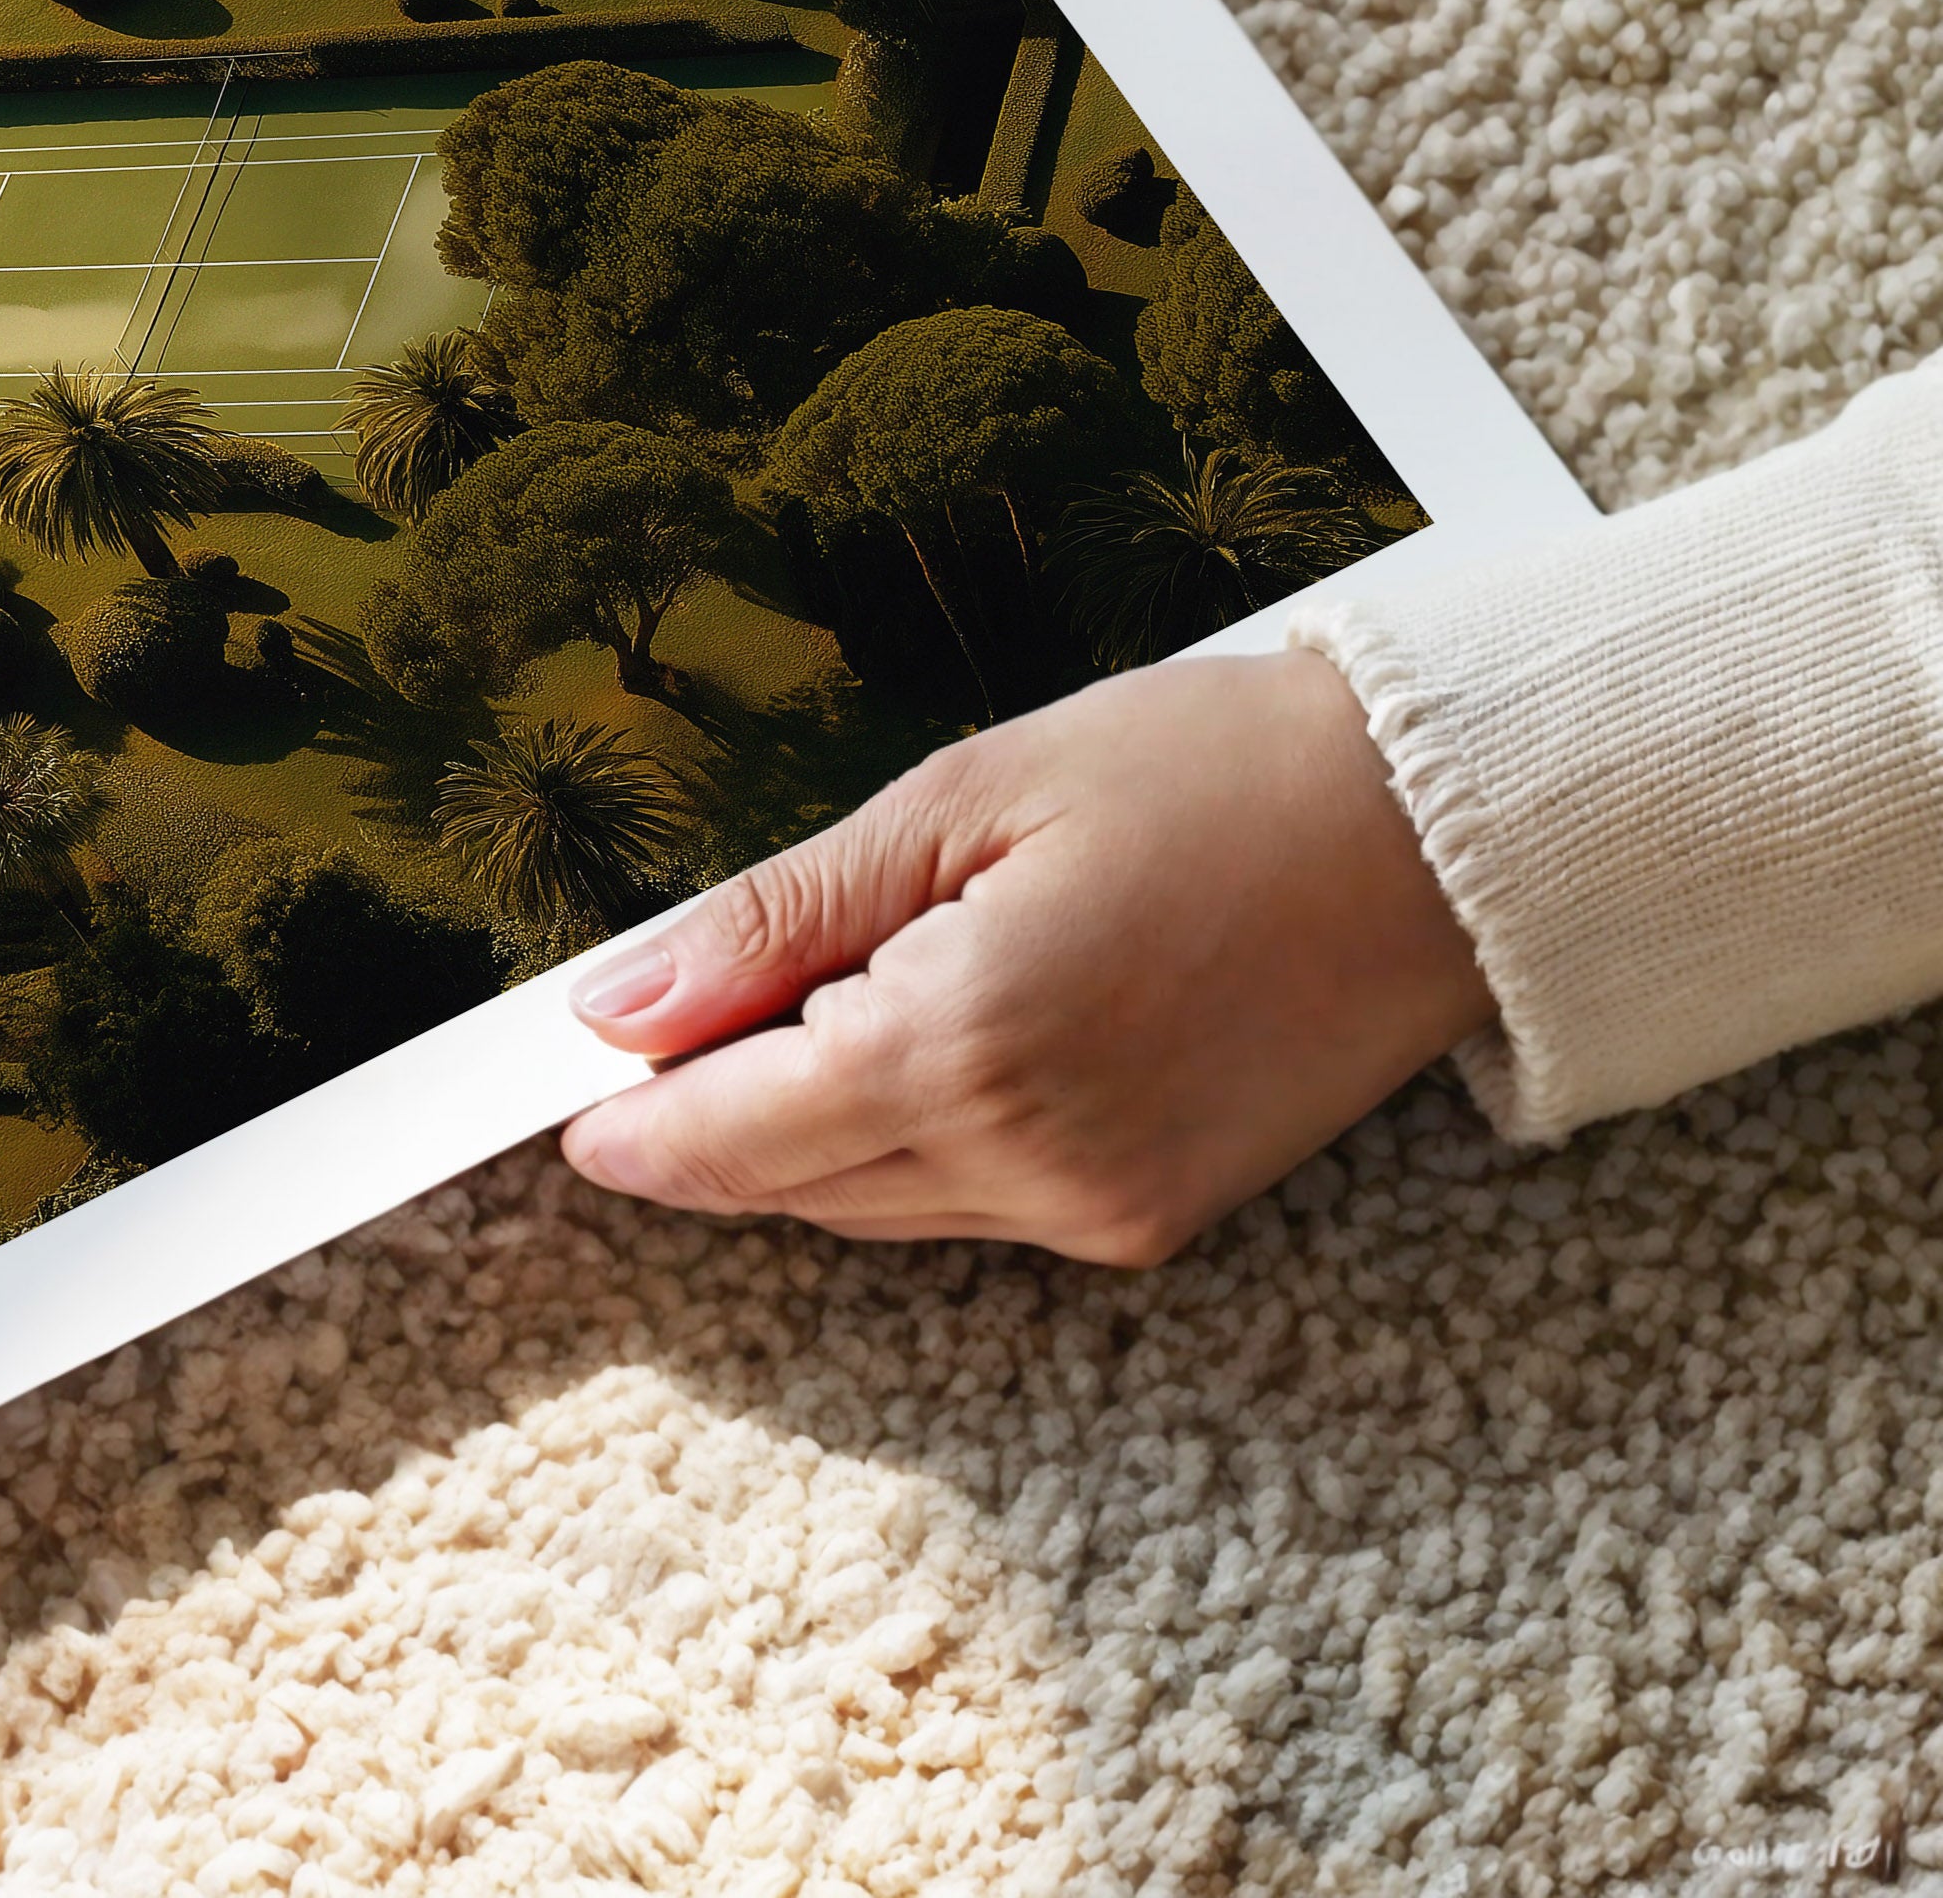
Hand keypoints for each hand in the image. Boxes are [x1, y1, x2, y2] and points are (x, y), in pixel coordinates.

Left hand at [558, 649, 1492, 1263]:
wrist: (1432, 836)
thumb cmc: (1201, 773)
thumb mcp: (957, 800)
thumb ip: (777, 919)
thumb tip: (617, 1003)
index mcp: (966, 1048)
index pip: (734, 1133)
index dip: (636, 1123)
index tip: (562, 1107)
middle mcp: (1033, 1164)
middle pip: (794, 1183)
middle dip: (707, 1120)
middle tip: (650, 1035)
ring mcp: (1103, 1211)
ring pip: (875, 1206)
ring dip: (803, 1132)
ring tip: (777, 1016)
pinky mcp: (1154, 1221)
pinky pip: (970, 1208)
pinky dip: (906, 1143)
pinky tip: (901, 1042)